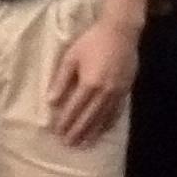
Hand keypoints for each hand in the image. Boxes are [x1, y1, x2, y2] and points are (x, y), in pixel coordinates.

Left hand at [46, 13, 139, 147]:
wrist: (121, 32)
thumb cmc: (91, 41)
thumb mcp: (71, 57)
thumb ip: (61, 80)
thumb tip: (51, 102)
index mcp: (89, 83)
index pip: (74, 109)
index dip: (65, 122)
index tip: (57, 133)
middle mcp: (104, 92)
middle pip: (89, 117)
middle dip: (77, 132)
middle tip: (68, 144)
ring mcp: (117, 93)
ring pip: (103, 118)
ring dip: (92, 132)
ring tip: (83, 143)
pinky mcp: (126, 91)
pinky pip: (116, 112)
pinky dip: (108, 124)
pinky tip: (102, 131)